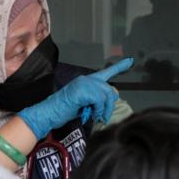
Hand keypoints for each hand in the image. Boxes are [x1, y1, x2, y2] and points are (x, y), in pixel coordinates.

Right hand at [17, 58, 133, 137]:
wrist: (48, 114)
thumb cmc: (64, 111)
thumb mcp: (85, 104)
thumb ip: (97, 100)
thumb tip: (112, 98)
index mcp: (86, 81)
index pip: (106, 72)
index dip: (119, 67)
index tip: (130, 61)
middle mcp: (86, 79)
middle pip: (109, 90)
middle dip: (109, 105)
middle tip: (104, 117)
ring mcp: (84, 83)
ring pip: (106, 95)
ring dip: (103, 109)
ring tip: (97, 117)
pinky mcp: (82, 90)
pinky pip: (99, 100)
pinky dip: (98, 110)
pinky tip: (91, 114)